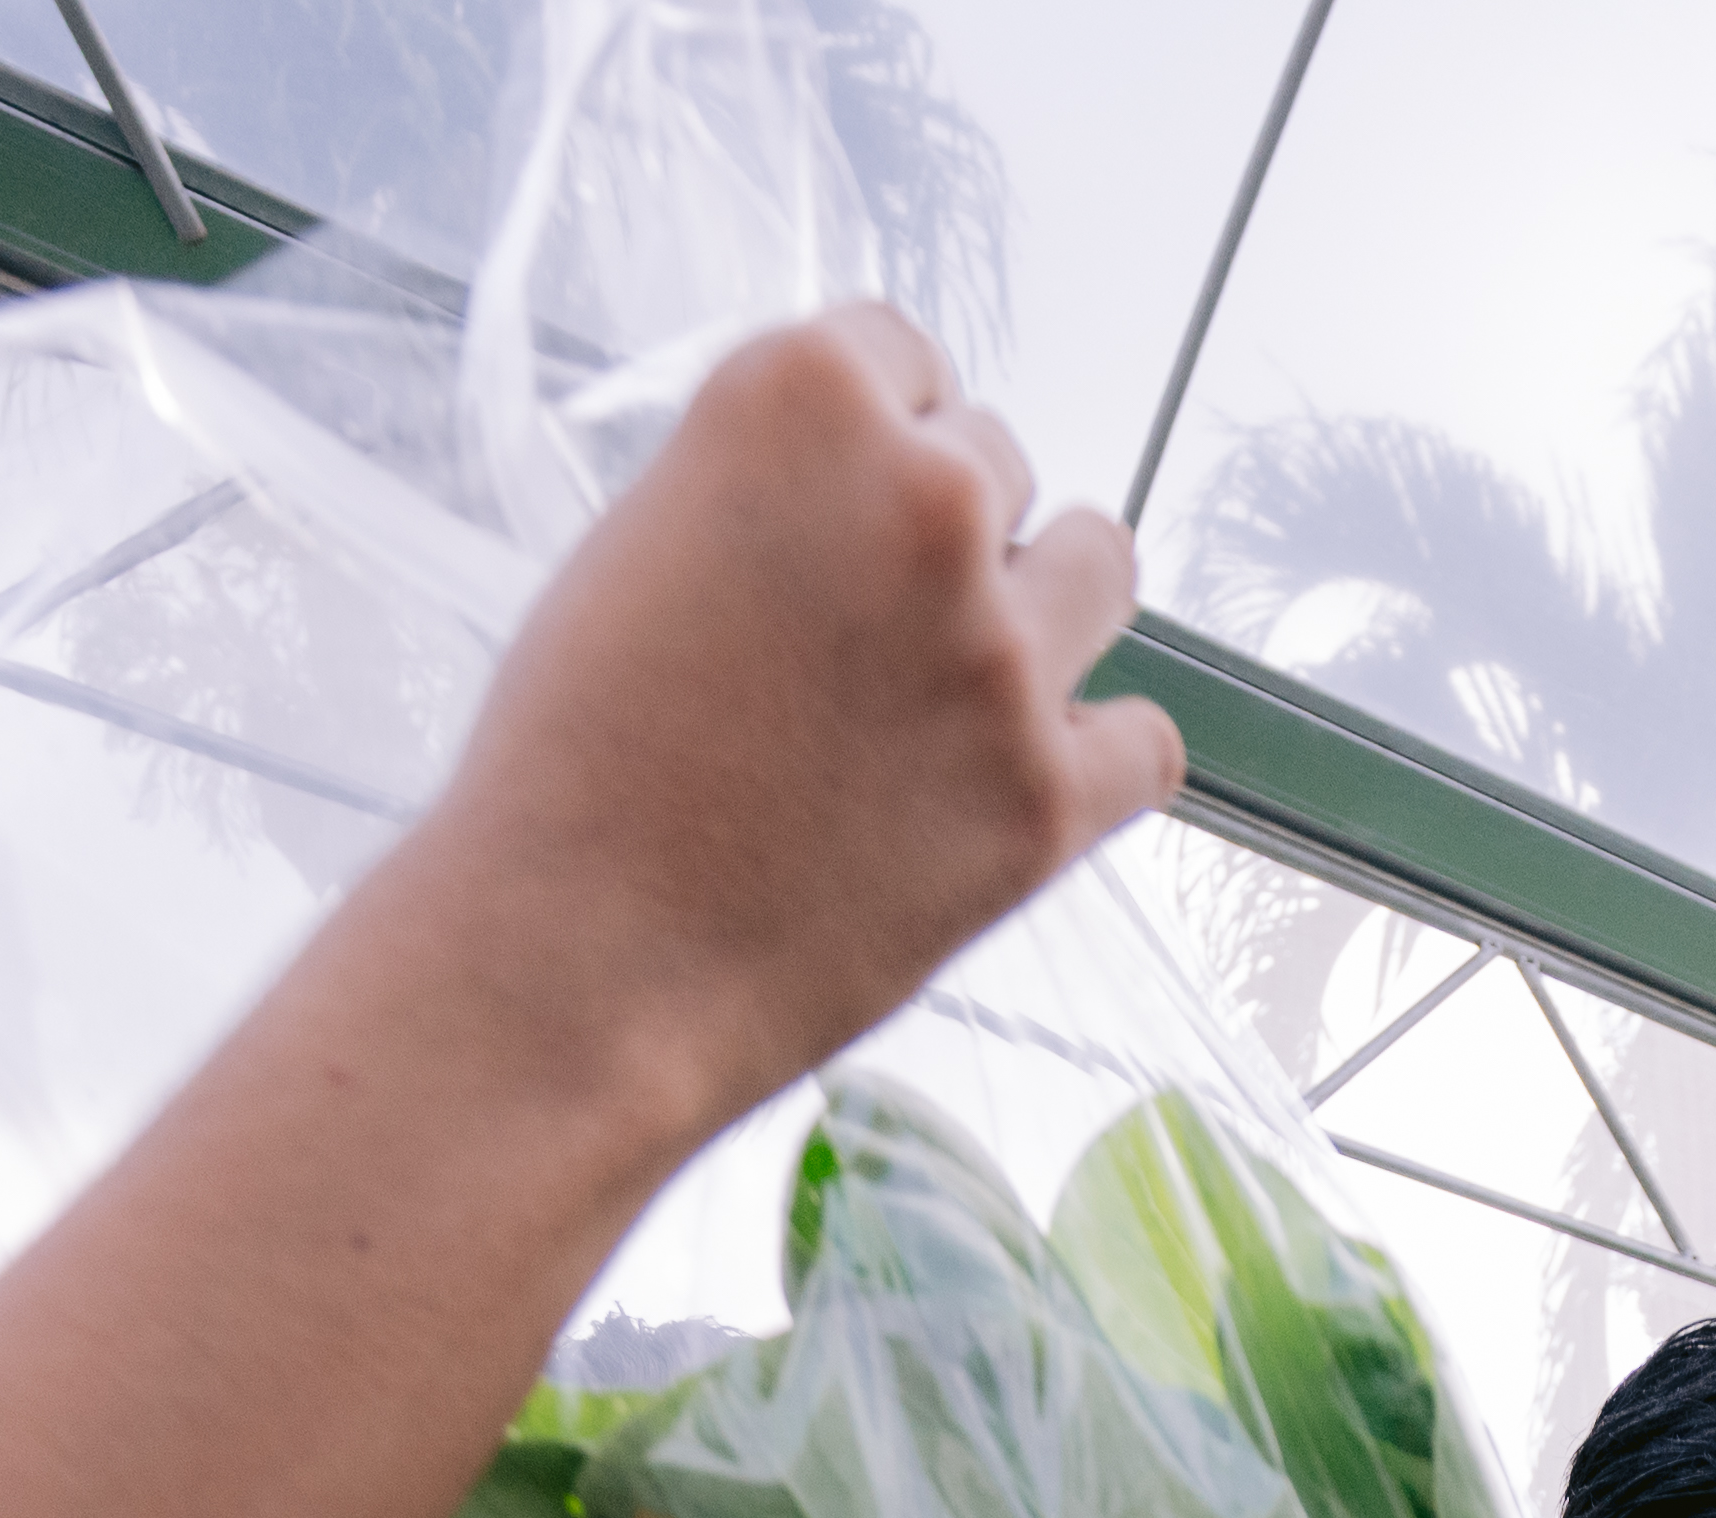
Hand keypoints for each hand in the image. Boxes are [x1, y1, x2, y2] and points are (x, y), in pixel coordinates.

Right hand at [420, 309, 1181, 1163]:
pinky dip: (1094, 758)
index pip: (902, 355)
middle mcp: (924, 499)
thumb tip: (858, 503)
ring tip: (956, 685)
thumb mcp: (640, 545)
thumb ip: (772, 491)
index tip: (836, 511)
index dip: (868, 438)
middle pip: (995, 461)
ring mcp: (1003, 652)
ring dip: (1040, 609)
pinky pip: (1144, 740)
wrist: (572, 966)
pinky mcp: (1050, 797)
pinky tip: (1023, 780)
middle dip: (936, 536)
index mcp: (801, 400)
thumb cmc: (571, 769)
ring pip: (1097, 565)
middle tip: (852, 640)